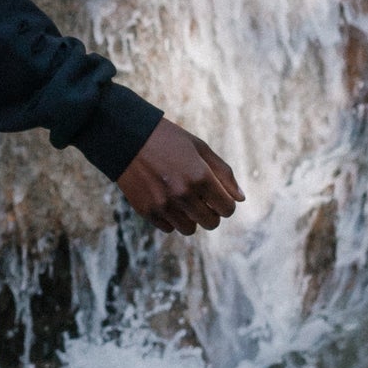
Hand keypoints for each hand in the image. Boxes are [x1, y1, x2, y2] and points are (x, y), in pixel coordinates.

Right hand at [116, 120, 242, 235]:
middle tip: (202, 199)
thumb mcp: (201, 148)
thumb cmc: (169, 140)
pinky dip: (171, 218)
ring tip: (183, 200)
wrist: (127, 138)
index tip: (218, 196)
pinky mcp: (147, 211)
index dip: (226, 203)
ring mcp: (163, 205)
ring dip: (191, 218)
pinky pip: (168, 228)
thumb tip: (240, 199)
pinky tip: (166, 200)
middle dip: (211, 212)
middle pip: (211, 223)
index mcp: (200, 177)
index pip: (227, 208)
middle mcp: (183, 194)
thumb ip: (224, 174)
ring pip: (189, 229)